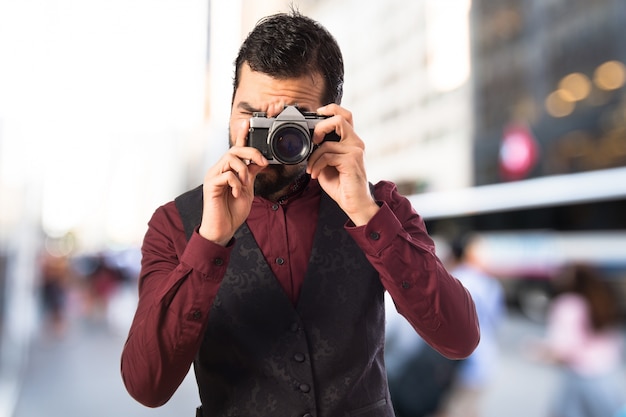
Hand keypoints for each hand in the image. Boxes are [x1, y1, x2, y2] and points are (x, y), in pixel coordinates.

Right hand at [199, 121, 267, 244]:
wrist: (223, 229)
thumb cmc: (233, 211)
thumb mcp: (248, 190)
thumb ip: (252, 174)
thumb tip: (260, 161)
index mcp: (229, 170)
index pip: (236, 149)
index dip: (242, 135)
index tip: (247, 123)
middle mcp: (219, 169)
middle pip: (235, 149)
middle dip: (251, 152)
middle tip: (262, 162)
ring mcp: (213, 176)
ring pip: (230, 159)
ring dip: (243, 171)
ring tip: (245, 185)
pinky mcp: (210, 184)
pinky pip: (227, 175)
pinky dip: (236, 183)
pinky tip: (235, 193)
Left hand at [306, 104, 378, 225]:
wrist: (354, 203)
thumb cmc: (341, 184)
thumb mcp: (327, 163)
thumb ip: (322, 150)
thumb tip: (309, 141)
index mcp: (351, 141)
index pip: (345, 116)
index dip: (330, 109)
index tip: (317, 114)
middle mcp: (356, 143)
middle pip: (340, 118)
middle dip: (321, 126)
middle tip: (314, 139)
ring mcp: (355, 151)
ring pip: (327, 143)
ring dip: (313, 157)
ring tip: (311, 169)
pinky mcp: (352, 160)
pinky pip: (327, 156)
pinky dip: (316, 165)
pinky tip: (315, 174)